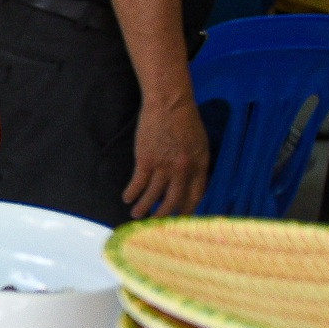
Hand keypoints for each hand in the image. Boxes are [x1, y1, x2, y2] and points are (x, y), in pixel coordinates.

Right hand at [123, 94, 210, 218]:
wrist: (169, 103)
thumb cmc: (186, 119)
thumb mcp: (200, 143)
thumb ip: (196, 163)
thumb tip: (190, 181)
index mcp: (199, 165)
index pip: (195, 196)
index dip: (187, 210)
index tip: (180, 219)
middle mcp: (183, 169)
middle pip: (173, 201)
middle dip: (164, 216)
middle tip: (156, 224)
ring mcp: (164, 166)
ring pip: (153, 195)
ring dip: (143, 208)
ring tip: (136, 216)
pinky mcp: (146, 160)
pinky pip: (138, 183)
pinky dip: (132, 193)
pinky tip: (127, 198)